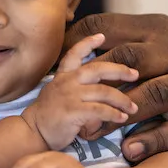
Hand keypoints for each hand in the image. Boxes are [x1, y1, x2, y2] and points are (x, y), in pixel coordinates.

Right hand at [21, 33, 138, 150]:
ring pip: (104, 92)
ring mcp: (69, 95)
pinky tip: (121, 118)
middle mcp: (66, 82)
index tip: (101, 36)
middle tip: (134, 74)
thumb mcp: (58, 94)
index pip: (74, 54)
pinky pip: (100, 110)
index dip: (87, 43)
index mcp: (63, 76)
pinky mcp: (73, 111)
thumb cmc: (48, 115)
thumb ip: (76, 89)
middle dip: (119, 70)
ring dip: (122, 100)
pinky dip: (114, 114)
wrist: (33, 132)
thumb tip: (100, 95)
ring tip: (132, 108)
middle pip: (98, 69)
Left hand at [65, 13, 167, 159]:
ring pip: (155, 94)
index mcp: (156, 28)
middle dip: (100, 82)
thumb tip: (60, 46)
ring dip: (122, 113)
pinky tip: (129, 149)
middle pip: (131, 59)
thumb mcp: (146, 46)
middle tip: (76, 104)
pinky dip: (151, 139)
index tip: (58, 68)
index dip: (79, 45)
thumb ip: (112, 42)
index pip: (109, 27)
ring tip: (95, 131)